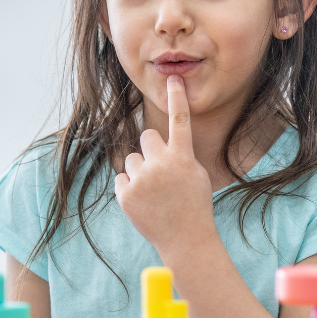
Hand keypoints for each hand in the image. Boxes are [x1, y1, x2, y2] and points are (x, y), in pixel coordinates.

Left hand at [113, 75, 215, 256]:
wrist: (185, 239)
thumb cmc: (192, 205)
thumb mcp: (194, 174)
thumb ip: (177, 155)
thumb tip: (154, 141)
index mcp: (183, 158)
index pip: (179, 121)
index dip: (176, 98)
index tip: (173, 78)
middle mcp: (161, 164)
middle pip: (146, 136)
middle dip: (150, 149)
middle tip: (160, 171)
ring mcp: (142, 179)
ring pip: (131, 159)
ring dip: (139, 171)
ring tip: (154, 193)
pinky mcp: (126, 194)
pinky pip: (121, 179)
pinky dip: (129, 189)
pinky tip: (144, 203)